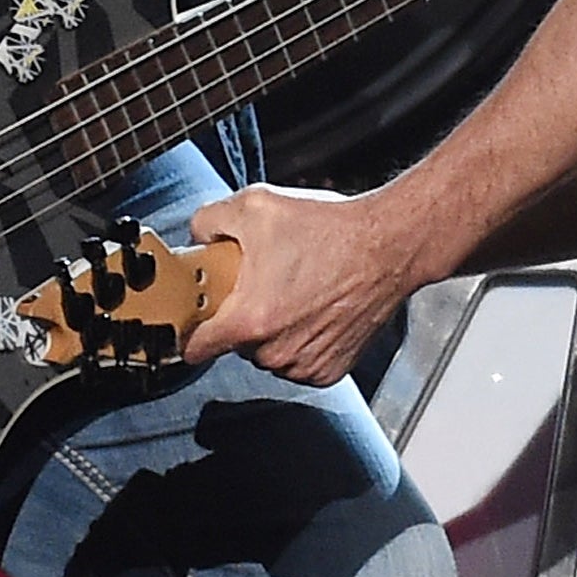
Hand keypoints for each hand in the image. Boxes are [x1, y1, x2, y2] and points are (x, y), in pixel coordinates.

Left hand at [182, 184, 428, 384]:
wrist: (388, 246)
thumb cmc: (330, 230)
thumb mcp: (255, 206)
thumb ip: (208, 221)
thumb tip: (198, 235)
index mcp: (250, 319)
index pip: (195, 347)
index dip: (188, 331)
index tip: (193, 320)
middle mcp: (275, 352)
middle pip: (236, 343)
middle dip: (242, 315)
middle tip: (260, 282)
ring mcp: (304, 365)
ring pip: (268, 353)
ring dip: (273, 329)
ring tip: (295, 289)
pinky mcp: (329, 370)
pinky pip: (298, 361)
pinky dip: (301, 340)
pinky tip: (314, 308)